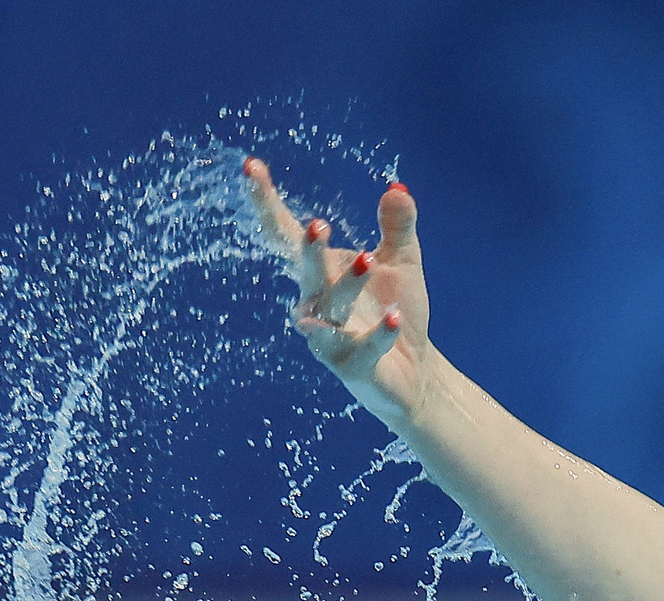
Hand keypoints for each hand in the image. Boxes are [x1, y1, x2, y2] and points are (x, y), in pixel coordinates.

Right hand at [244, 158, 431, 426]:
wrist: (413, 372)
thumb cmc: (395, 311)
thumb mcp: (402, 264)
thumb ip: (397, 228)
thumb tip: (399, 188)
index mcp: (321, 271)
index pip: (286, 234)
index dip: (266, 202)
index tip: (250, 166)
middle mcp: (317, 303)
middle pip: (307, 273)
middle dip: (310, 251)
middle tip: (318, 225)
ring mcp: (330, 339)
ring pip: (331, 310)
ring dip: (346, 285)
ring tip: (366, 259)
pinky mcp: (353, 367)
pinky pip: (364, 348)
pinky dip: (378, 334)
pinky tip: (393, 318)